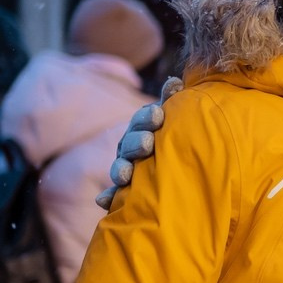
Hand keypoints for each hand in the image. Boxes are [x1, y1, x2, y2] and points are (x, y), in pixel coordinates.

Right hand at [95, 79, 180, 209]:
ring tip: (126, 174)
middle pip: (131, 143)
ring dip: (122, 169)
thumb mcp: (173, 119)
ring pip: (120, 167)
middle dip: (137, 142)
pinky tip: (101, 200)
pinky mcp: (123, 192)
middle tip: (148, 143)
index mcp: (145, 128)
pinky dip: (108, 197)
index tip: (159, 115)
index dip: (148, 117)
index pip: (144, 120)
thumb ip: (171, 99)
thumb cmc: (175, 138)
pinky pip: (113, 194)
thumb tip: (175, 82)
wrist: (180, 174)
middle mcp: (132, 147)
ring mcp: (126, 168)